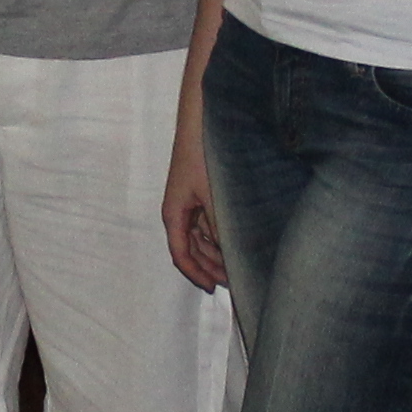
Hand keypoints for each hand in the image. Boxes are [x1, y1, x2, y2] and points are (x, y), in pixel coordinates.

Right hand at [160, 125, 226, 292]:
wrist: (202, 123)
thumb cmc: (201, 155)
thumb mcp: (212, 194)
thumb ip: (219, 224)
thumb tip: (228, 252)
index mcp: (174, 215)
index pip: (181, 256)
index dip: (197, 275)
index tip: (215, 288)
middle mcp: (179, 213)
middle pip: (192, 251)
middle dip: (210, 267)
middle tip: (235, 280)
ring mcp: (190, 204)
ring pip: (201, 239)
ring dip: (216, 253)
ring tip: (238, 264)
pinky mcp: (200, 194)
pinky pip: (208, 224)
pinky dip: (220, 236)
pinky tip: (237, 240)